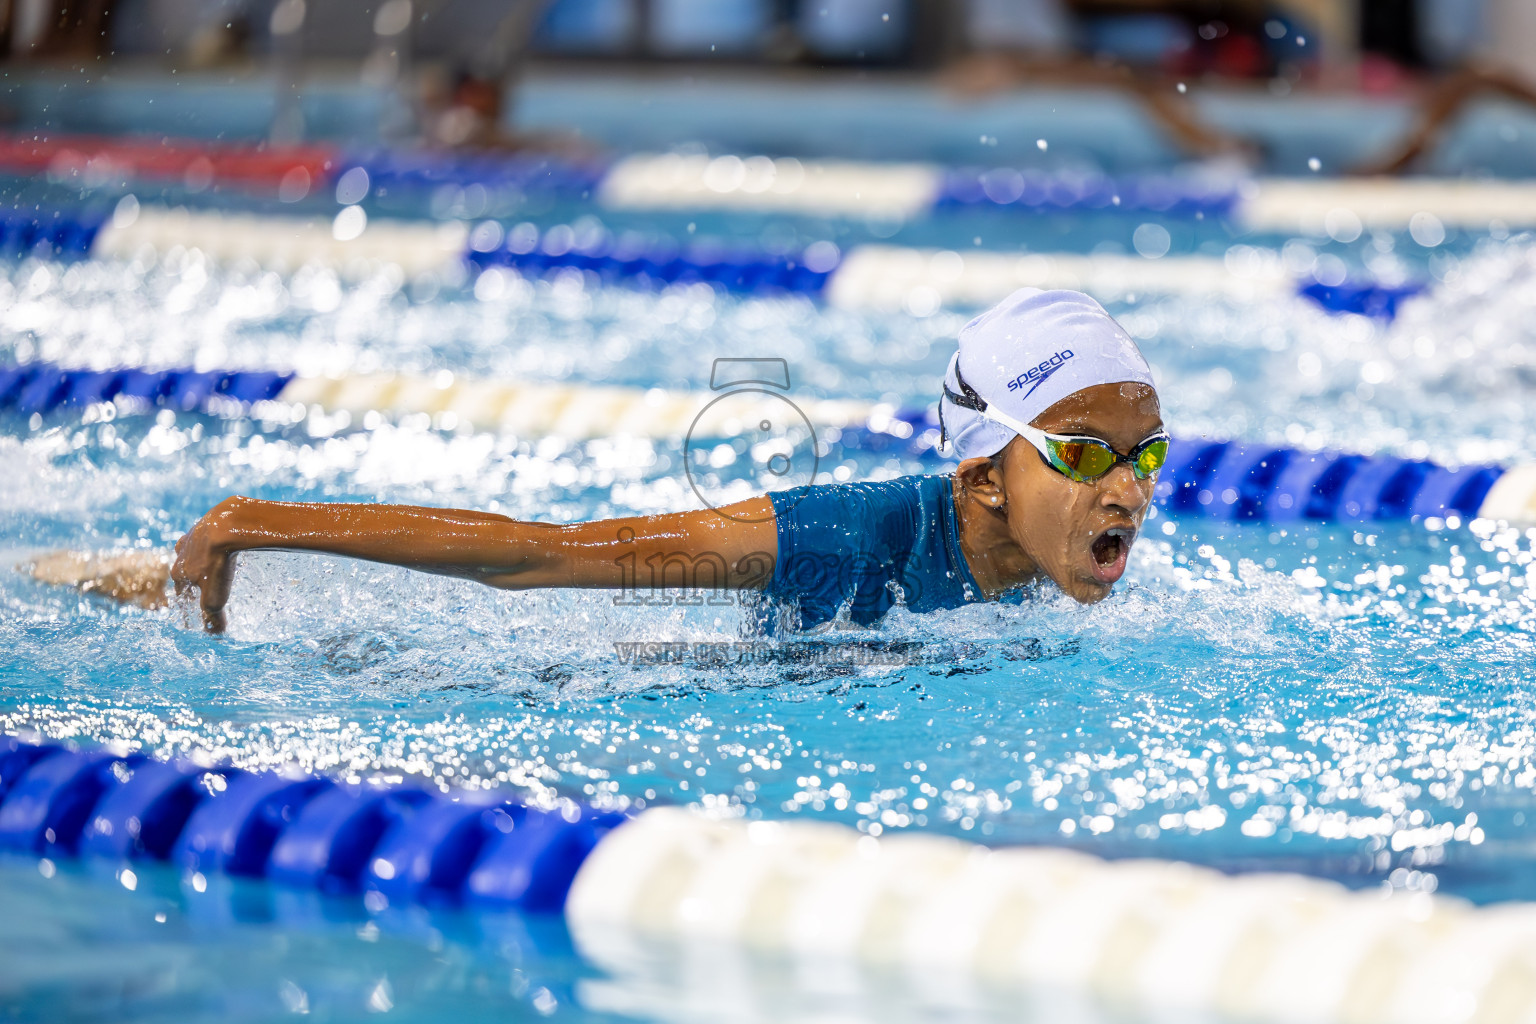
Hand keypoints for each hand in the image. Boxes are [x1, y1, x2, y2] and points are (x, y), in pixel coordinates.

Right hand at [171, 500, 240, 632]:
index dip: (185, 596)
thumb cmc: (217, 564)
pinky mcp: (208, 520)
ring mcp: (193, 534)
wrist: (226, 527)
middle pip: (183, 566)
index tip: (189, 599)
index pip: (179, 588)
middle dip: (189, 574)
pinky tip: (225, 539)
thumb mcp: (215, 597)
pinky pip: (209, 532)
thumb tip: (215, 634)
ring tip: (209, 558)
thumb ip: (212, 616)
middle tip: (199, 579)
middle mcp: (181, 551)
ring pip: (193, 547)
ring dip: (198, 554)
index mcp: (179, 571)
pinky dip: (214, 538)